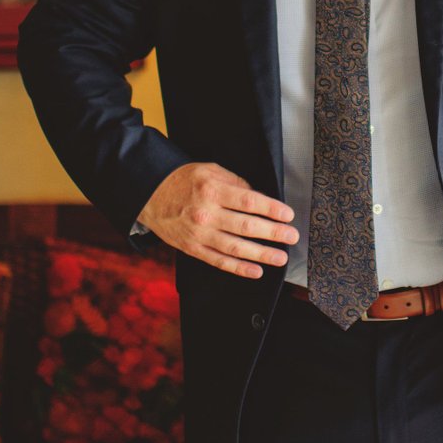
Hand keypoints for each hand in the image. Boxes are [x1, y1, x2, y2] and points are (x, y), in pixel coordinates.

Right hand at [139, 162, 297, 278]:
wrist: (150, 194)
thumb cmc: (184, 180)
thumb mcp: (210, 171)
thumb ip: (236, 183)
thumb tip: (259, 198)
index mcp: (212, 190)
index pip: (249, 201)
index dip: (271, 209)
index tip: (288, 215)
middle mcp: (206, 214)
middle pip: (246, 226)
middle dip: (273, 233)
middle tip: (292, 236)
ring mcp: (199, 234)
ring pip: (235, 247)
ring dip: (261, 254)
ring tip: (280, 257)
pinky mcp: (193, 248)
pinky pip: (219, 261)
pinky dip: (238, 268)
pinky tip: (256, 271)